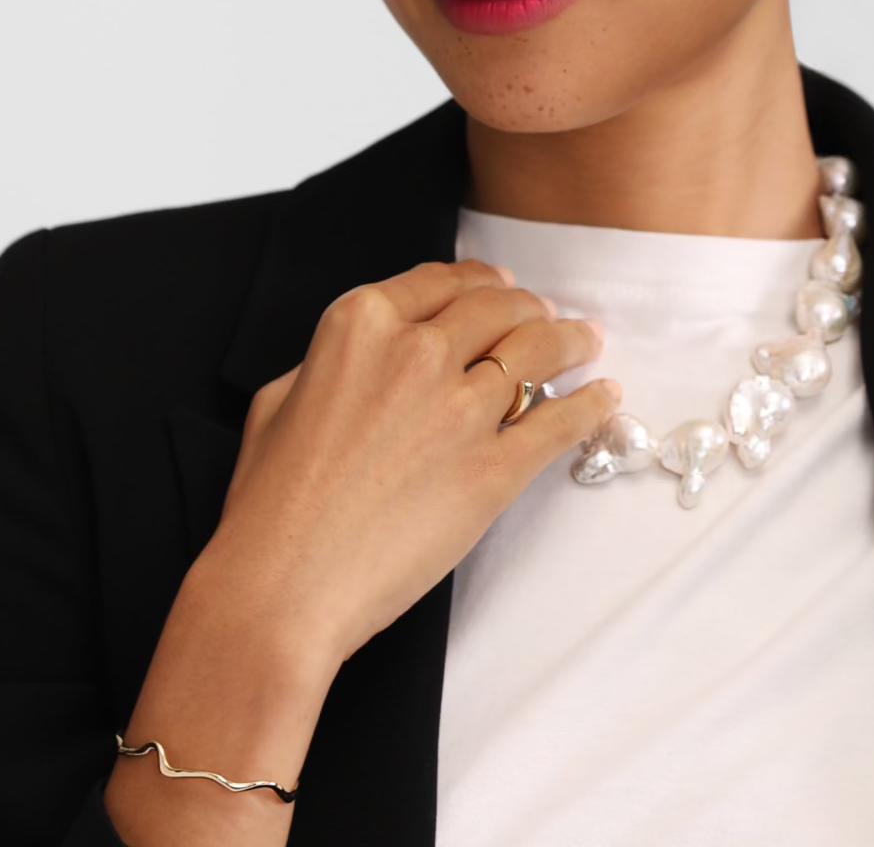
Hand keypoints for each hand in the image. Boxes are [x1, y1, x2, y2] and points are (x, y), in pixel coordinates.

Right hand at [208, 259, 617, 667]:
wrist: (279, 592)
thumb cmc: (269, 508)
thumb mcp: (280, 401)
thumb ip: (334, 361)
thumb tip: (372, 353)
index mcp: (360, 325)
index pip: (442, 282)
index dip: (481, 282)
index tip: (501, 287)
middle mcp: (415, 353)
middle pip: (498, 307)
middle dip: (530, 308)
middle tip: (548, 317)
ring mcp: (459, 410)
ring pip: (538, 350)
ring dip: (572, 340)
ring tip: (588, 342)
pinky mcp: (493, 469)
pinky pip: (559, 423)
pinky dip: (590, 405)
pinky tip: (604, 397)